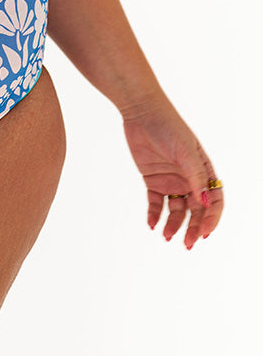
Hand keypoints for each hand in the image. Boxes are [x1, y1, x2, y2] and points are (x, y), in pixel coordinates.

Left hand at [122, 102, 222, 248]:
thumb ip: (195, 176)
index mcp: (202, 171)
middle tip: (187, 244)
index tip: (204, 233)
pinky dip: (154, 215)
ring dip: (173, 224)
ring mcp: (170, 180)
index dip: (211, 219)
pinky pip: (155, 203)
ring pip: (176, 210)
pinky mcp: (152, 179)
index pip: (213, 201)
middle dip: (193, 228)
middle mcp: (188, 178)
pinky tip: (152, 224)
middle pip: (195, 210)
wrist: (141, 112)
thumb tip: (205, 203)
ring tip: (167, 236)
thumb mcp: (185, 151)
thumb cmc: (168, 126)